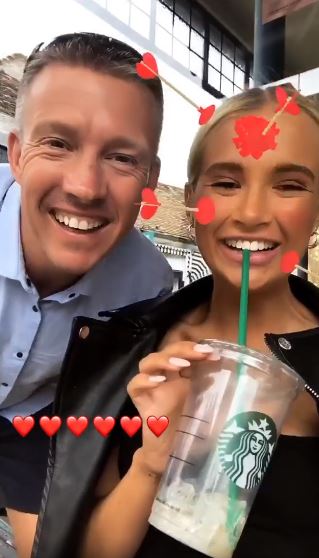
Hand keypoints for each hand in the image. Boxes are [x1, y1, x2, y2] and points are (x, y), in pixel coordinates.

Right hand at [127, 341, 219, 474]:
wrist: (171, 457)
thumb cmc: (189, 432)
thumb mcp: (207, 407)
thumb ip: (214, 393)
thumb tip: (230, 377)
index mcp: (180, 377)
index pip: (183, 353)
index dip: (196, 349)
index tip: (213, 353)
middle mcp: (164, 379)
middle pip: (165, 352)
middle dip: (182, 349)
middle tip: (200, 352)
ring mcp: (151, 390)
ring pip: (147, 363)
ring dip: (163, 359)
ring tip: (181, 365)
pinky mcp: (141, 404)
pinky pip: (134, 386)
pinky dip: (145, 380)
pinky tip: (159, 381)